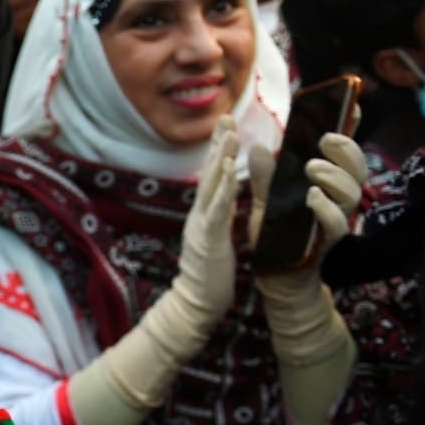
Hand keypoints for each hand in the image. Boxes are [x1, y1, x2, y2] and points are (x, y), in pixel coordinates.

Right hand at [167, 116, 244, 329]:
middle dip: (217, 145)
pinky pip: (217, 207)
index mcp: (203, 218)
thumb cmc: (209, 280)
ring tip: (230, 133)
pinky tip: (229, 168)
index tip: (226, 128)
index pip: (212, 180)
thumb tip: (227, 204)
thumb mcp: (217, 244)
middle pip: (208, 174)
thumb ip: (219, 222)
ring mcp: (201, 226)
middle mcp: (199, 217)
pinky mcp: (208, 239)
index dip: (218, 153)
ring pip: (212, 186)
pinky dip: (223, 186)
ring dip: (220, 158)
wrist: (194, 307)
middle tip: (225, 117)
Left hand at [246, 132, 365, 293]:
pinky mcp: (329, 240)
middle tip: (325, 138)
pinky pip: (336, 222)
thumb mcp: (267, 199)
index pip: (343, 152)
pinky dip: (326, 207)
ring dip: (334, 175)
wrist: (276, 272)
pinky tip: (312, 197)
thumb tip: (258, 147)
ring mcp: (337, 217)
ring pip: (352, 192)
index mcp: (326, 181)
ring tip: (313, 167)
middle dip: (345, 148)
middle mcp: (338, 197)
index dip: (352, 129)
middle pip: (357, 167)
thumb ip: (265, 176)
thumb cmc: (277, 233)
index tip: (354, 105)